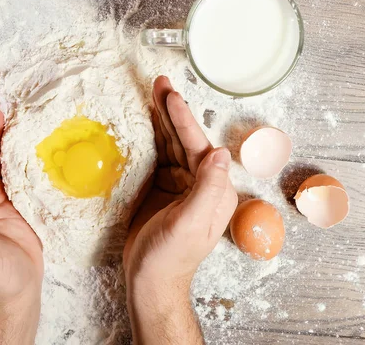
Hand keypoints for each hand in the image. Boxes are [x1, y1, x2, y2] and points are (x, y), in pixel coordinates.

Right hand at [123, 76, 237, 343]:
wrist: (150, 280)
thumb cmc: (171, 257)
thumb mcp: (191, 224)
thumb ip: (208, 189)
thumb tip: (222, 153)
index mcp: (214, 189)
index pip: (198, 146)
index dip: (183, 120)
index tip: (170, 96)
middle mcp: (200, 182)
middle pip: (185, 140)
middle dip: (172, 111)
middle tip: (159, 83)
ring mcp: (180, 184)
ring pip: (170, 144)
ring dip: (160, 119)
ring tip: (150, 94)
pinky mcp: (161, 188)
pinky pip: (156, 156)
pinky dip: (149, 137)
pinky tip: (141, 122)